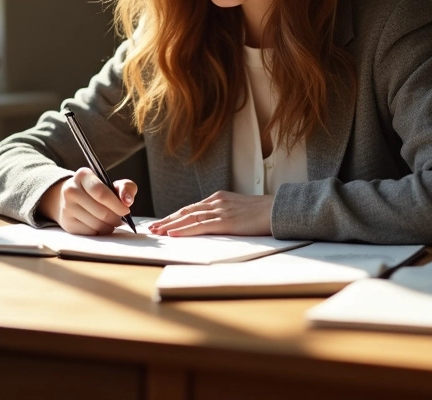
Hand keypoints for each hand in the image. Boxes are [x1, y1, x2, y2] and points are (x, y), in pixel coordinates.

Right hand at [39, 168, 136, 234]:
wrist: (71, 199)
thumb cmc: (96, 191)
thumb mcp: (111, 184)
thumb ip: (126, 187)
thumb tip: (127, 201)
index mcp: (83, 176)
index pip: (101, 192)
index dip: (116, 204)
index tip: (126, 210)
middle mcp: (71, 190)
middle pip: (101, 211)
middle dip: (115, 218)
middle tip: (120, 219)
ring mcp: (67, 207)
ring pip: (96, 224)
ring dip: (109, 226)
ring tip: (111, 222)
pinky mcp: (67, 223)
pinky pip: (90, 232)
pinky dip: (100, 231)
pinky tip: (101, 225)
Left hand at [149, 191, 273, 236]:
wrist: (279, 209)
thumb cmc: (263, 212)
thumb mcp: (240, 209)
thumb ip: (226, 214)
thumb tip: (215, 224)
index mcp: (219, 198)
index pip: (191, 208)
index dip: (175, 216)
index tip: (162, 223)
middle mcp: (216, 202)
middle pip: (185, 211)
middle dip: (167, 220)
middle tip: (152, 228)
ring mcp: (220, 211)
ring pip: (188, 218)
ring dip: (170, 226)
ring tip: (157, 232)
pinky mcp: (226, 221)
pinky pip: (200, 226)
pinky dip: (184, 230)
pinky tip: (173, 234)